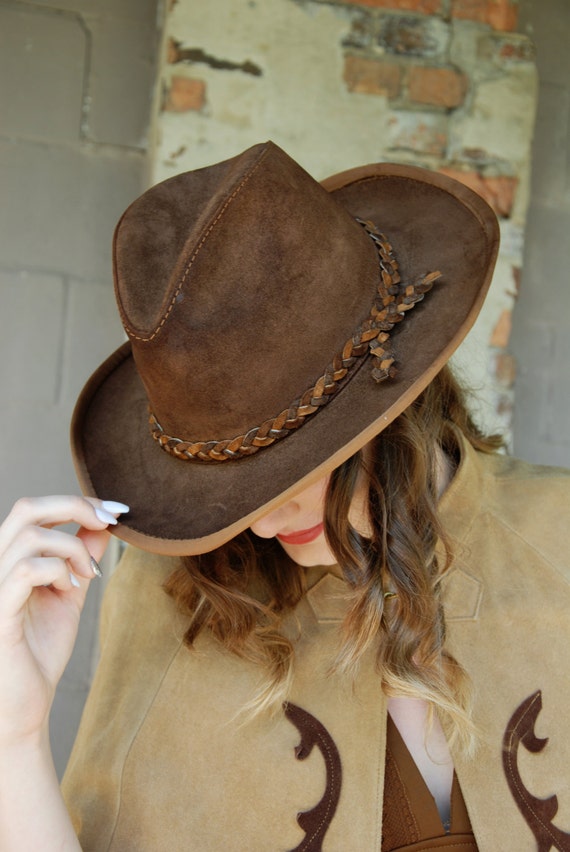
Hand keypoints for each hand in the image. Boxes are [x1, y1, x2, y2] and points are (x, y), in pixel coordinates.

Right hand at [0, 495, 127, 744]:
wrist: (21, 709)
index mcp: (6, 560)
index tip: (116, 512)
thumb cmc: (37, 654)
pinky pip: (25, 570)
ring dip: (72, 549)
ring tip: (86, 577)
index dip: (77, 501)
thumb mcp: (68, 596)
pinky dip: (57, 571)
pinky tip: (69, 589)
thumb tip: (104, 524)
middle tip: (109, 522)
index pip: (34, 509)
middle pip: (26, 508)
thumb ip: (81, 559)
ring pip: (30, 536)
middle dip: (76, 506)